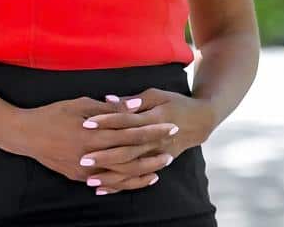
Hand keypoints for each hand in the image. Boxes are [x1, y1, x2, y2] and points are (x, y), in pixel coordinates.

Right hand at [9, 96, 179, 188]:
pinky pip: (107, 183)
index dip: (153, 130)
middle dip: (152, 155)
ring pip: (121, 176)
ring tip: (159, 169)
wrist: (26, 135)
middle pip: (131, 157)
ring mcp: (86, 169)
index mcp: (94, 133)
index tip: (170, 126)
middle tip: (171, 152)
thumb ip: (109, 108)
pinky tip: (136, 180)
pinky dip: (123, 183)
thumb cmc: (54, 113)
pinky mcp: (79, 177)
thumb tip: (134, 106)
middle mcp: (92, 154)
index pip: (132, 132)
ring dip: (142, 173)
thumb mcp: (81, 104)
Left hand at [79, 89, 216, 194]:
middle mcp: (156, 140)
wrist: (200, 122)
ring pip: (132, 168)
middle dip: (105, 155)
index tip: (87, 123)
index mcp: (154, 118)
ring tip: (89, 179)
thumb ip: (134, 100)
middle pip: (127, 149)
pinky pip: (138, 177)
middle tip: (83, 158)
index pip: (127, 121)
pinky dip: (121, 184)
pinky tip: (104, 189)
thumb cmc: (175, 103)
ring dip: (111, 175)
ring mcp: (158, 154)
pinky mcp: (159, 163)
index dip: (107, 121)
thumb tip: (109, 100)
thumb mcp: (157, 95)